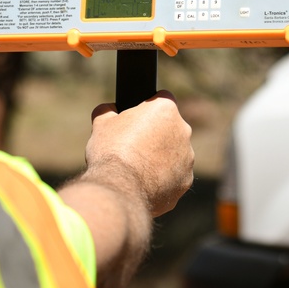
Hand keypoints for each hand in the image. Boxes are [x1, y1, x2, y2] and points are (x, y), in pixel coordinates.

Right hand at [85, 90, 193, 216]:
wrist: (120, 188)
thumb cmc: (112, 152)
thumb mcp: (101, 124)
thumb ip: (107, 111)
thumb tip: (108, 109)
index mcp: (166, 110)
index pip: (161, 98)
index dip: (147, 107)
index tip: (135, 119)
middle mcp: (183, 131)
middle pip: (170, 127)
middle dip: (155, 134)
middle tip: (133, 146)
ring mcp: (187, 158)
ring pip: (174, 153)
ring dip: (160, 157)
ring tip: (137, 168)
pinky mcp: (185, 181)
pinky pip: (174, 176)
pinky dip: (162, 179)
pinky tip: (144, 183)